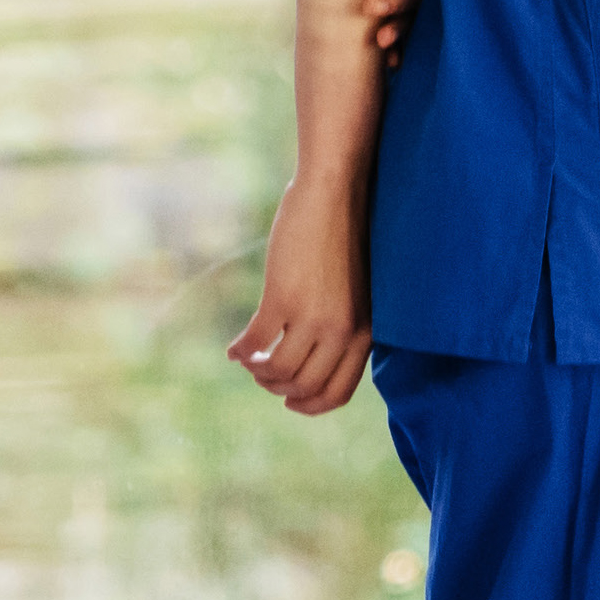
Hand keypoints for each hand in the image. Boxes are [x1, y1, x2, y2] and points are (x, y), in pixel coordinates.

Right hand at [226, 175, 373, 414]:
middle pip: (303, 388)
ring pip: (277, 373)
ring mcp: (313, 318)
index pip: (337, 393)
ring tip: (249, 358)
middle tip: (261, 373)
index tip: (289, 401)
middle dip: (277, 388)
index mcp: (365, 332)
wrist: (335, 194)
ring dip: (257, 371)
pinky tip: (234, 348)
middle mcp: (342, 331)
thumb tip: (313, 359)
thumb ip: (343, 326)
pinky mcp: (283, 299)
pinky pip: (255, 343)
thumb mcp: (356, 293)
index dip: (309, 405)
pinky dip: (240, 352)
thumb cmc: (344, 238)